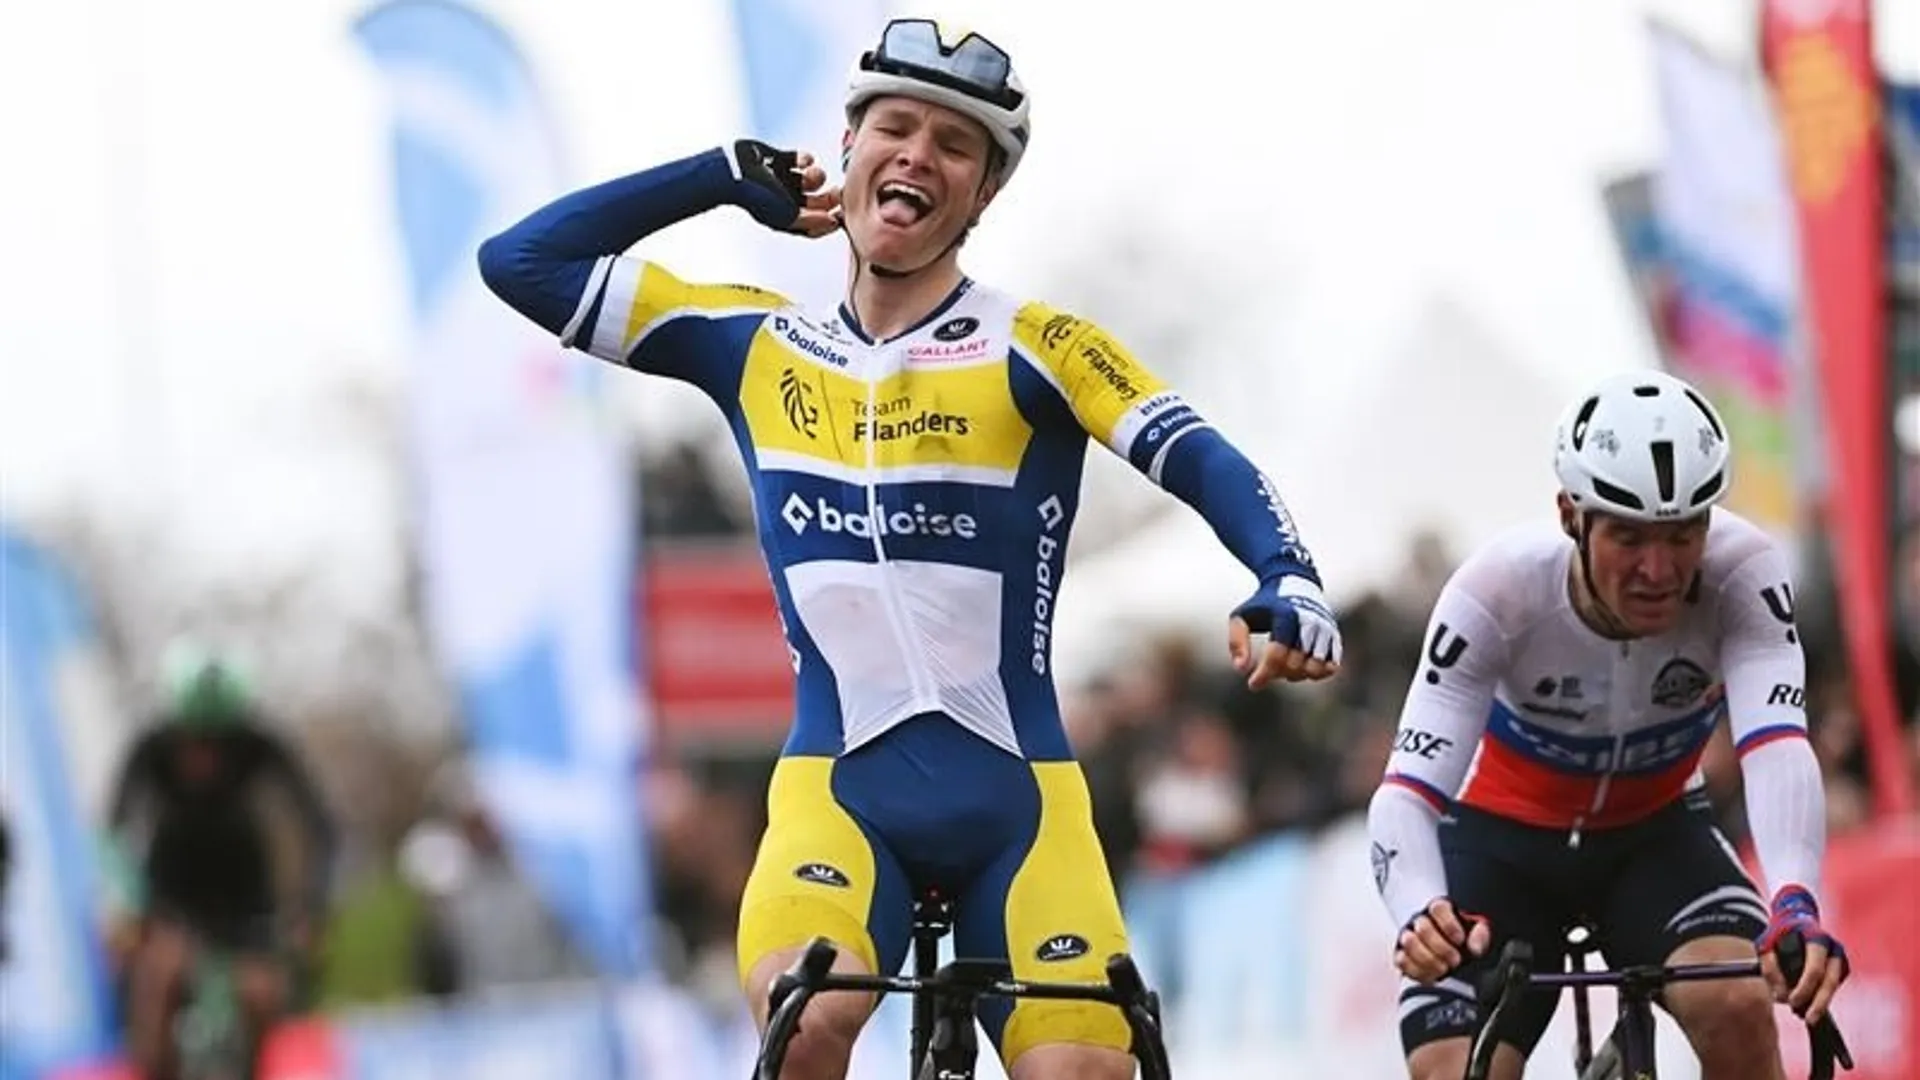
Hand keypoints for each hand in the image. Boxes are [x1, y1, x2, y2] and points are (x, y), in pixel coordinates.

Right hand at [729, 140, 841, 237]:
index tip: (840, 214)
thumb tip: (832, 222)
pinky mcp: (778, 159)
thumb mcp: (788, 216)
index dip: (829, 220)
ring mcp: (782, 179)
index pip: (814, 223)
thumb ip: (813, 221)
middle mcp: (785, 200)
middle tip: (837, 192)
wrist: (733, 172)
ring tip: (813, 175)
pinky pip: (799, 159)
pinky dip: (805, 159)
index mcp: (786, 217)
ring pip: (810, 180)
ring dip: (817, 177)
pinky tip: (804, 161)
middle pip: (817, 202)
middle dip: (828, 198)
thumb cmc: (757, 198)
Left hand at [1228, 575, 1341, 688]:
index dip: (1264, 674)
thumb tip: (1241, 669)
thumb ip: (1237, 641)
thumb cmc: (1264, 604)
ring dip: (1297, 675)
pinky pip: (1332, 667)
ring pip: (1315, 668)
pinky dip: (1317, 674)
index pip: (1277, 654)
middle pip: (1295, 664)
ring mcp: (1325, 629)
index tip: (1252, 684)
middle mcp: (1309, 622)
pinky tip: (1302, 668)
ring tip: (1285, 666)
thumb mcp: (1242, 616)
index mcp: (1285, 615)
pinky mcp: (1334, 636)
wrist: (1294, 582)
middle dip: (1278, 673)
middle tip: (1269, 666)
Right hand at [1395, 897, 1490, 983]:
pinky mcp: (1400, 954)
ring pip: (1409, 941)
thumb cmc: (1465, 940)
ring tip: (1443, 969)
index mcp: (1440, 910)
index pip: (1438, 908)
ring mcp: (1408, 936)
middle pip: (1423, 927)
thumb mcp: (1478, 934)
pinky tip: (1432, 976)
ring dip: (1428, 959)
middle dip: (1440, 947)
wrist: (1452, 953)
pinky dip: (1417, 971)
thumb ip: (1480, 936)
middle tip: (1456, 961)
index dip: (1449, 925)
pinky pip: (1401, 960)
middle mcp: (1420, 920)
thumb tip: (1475, 948)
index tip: (1460, 940)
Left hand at [1756, 886, 1848, 1023]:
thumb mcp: (1766, 945)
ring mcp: (1840, 958)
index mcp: (1816, 939)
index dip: (1804, 989)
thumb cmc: (1779, 933)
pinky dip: (1821, 996)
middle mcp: (1834, 949)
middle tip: (1808, 1020)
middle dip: (1819, 1003)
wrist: (1796, 920)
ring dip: (1821, 1003)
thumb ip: (1770, 968)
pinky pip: (1832, 986)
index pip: (1814, 969)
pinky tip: (1809, 1004)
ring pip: (1833, 986)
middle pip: (1830, 982)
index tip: (1792, 1002)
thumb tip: (1781, 996)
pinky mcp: (1841, 968)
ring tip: (1808, 1017)